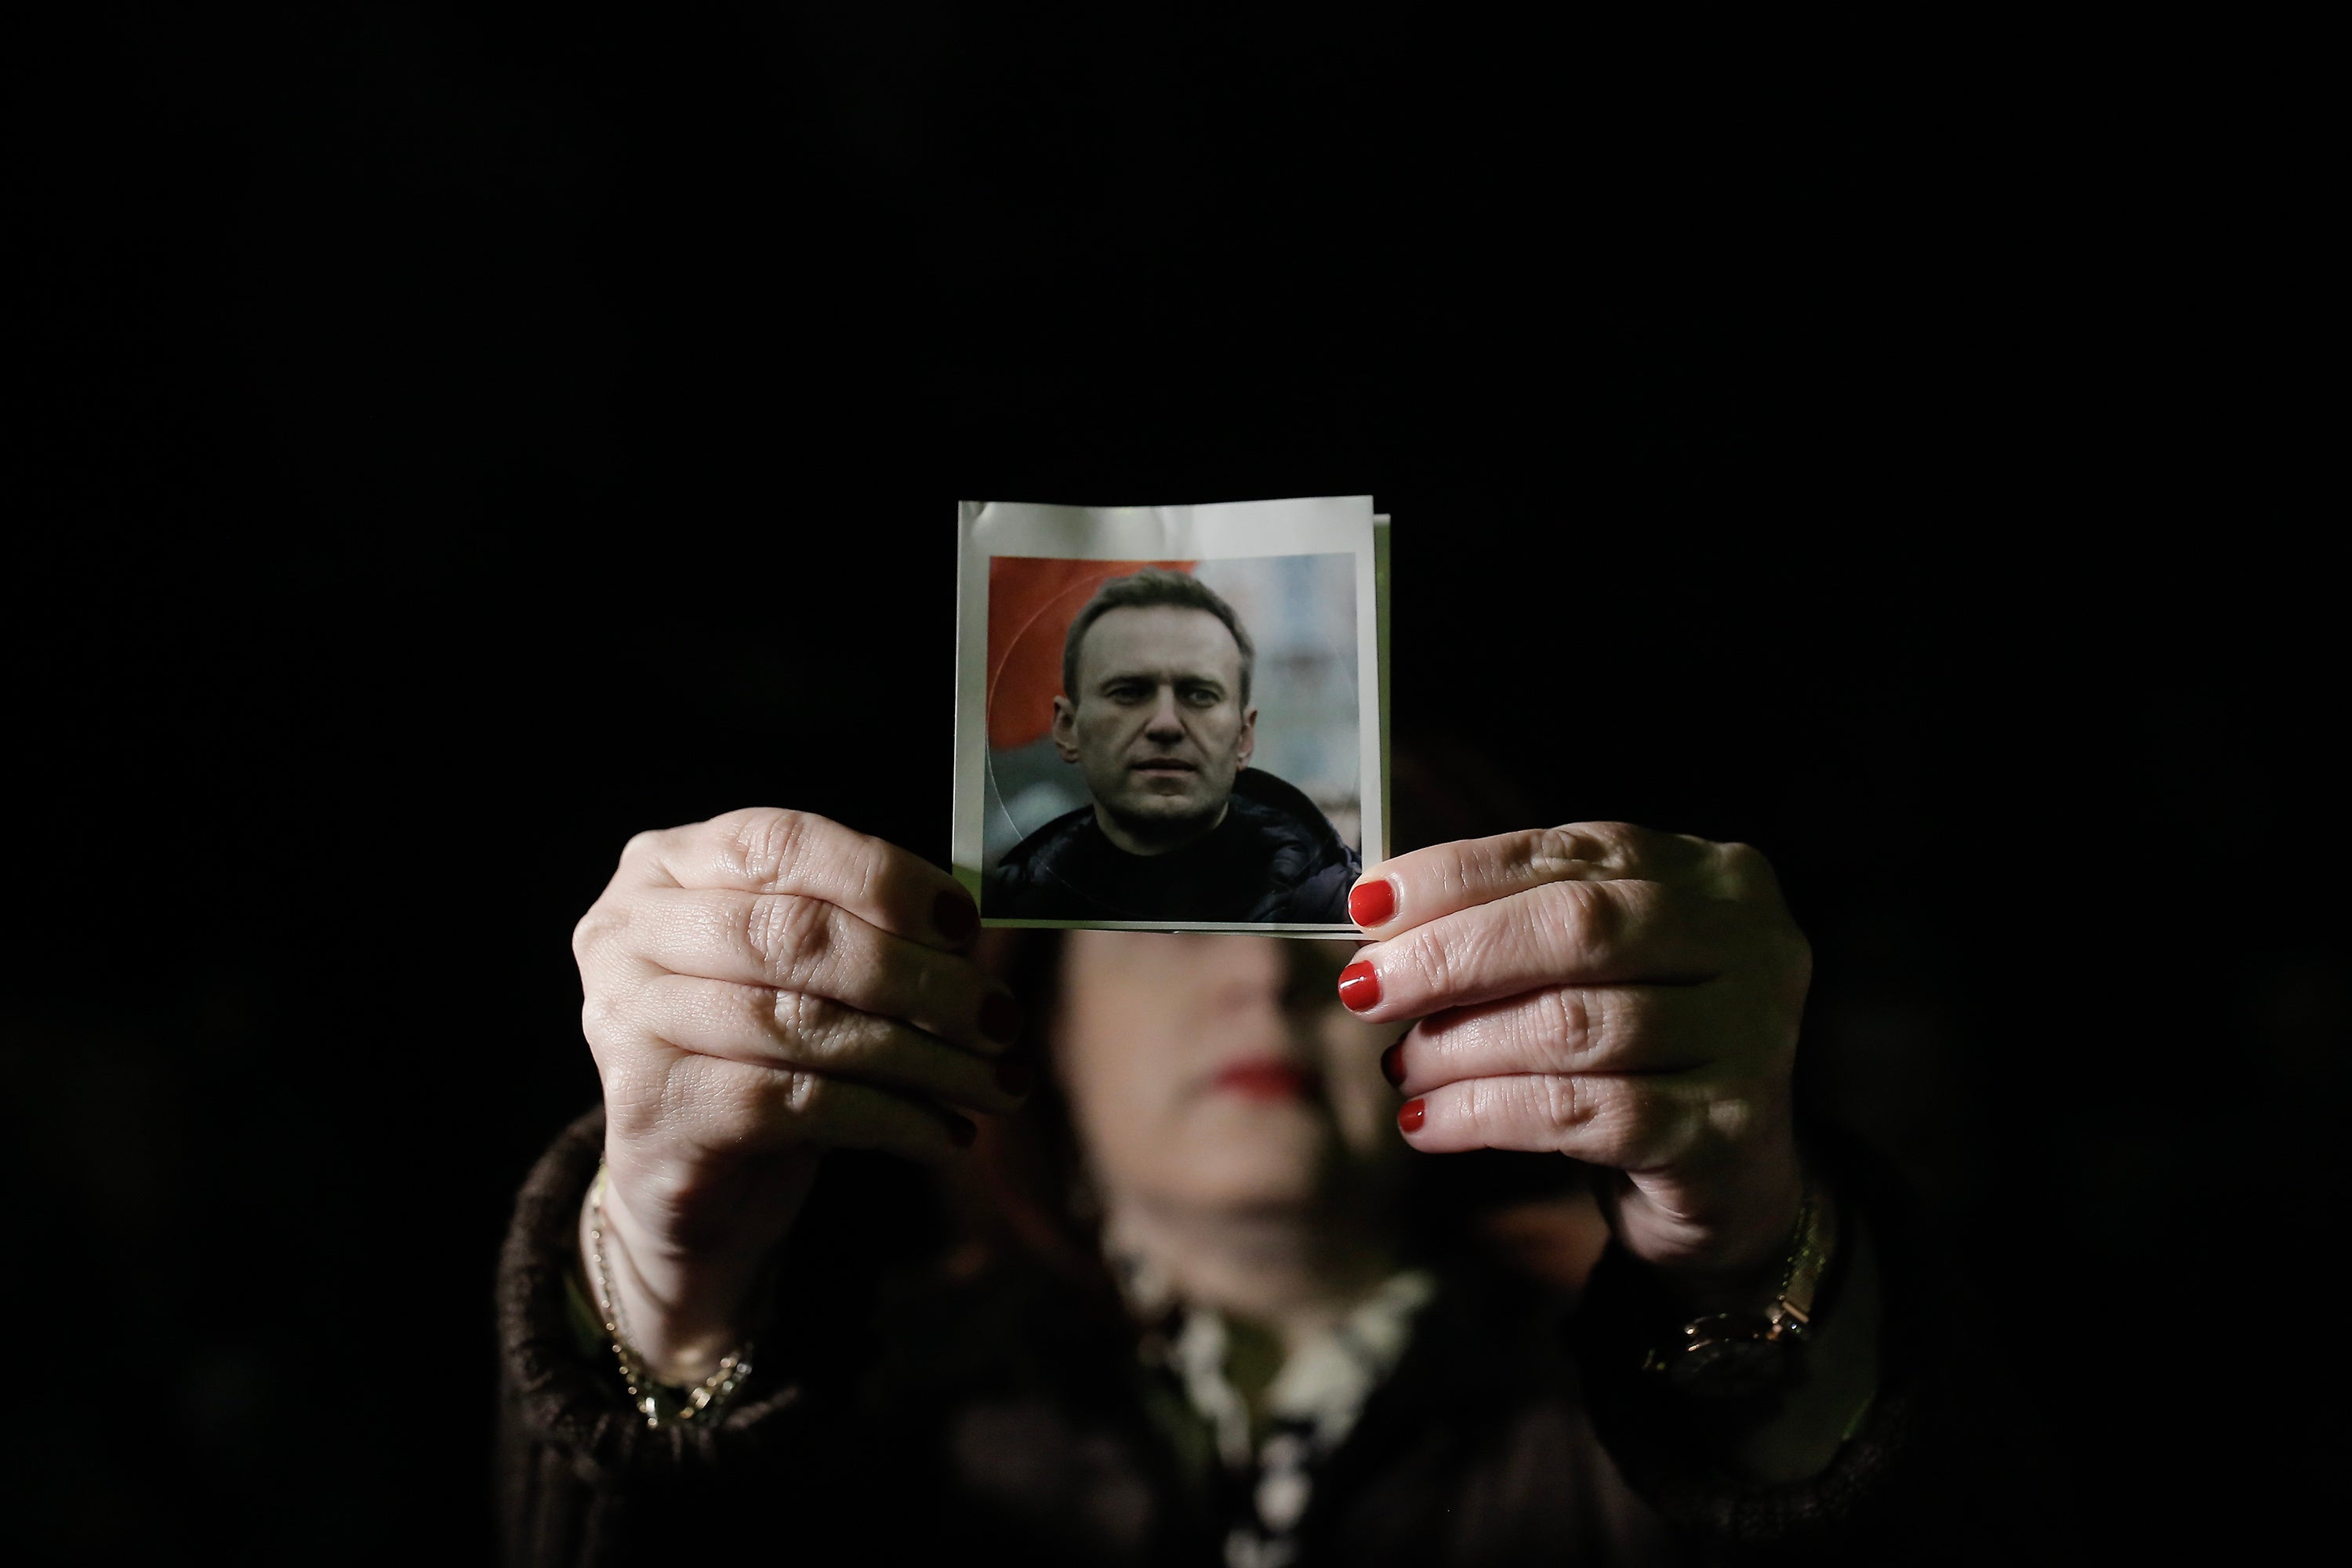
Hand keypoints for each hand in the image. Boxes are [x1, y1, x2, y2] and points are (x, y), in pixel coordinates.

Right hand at [570, 808, 1026, 1375]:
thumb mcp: (807, 972)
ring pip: (799, 1022)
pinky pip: (792, 1101)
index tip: (967, 924)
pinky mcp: (648, 1108)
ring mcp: (625, 1018)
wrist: (685, 1178)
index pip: (781, 842)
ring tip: (994, 1085)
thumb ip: (866, 930)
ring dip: (920, 1058)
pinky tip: (941, 1134)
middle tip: (1001, 1020)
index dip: (882, 877)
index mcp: (669, 864)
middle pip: (793, 934)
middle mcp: (628, 929)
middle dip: (918, 978)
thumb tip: (969, 930)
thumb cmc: (762, 1052)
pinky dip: (886, 1118)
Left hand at [1341, 823, 1811, 1292]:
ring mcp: (1748, 1039)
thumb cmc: (1639, 1051)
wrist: (1731, 1180)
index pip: (1567, 857)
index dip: (1459, 875)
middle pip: (1576, 930)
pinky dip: (1483, 1114)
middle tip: (1366, 988)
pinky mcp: (1720, 1133)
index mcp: (1711, 877)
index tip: (1368, 903)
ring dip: (1458, 1046)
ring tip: (1402, 1064)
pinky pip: (1576, 1113)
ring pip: (1569, 1026)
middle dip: (1451, 955)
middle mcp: (1749, 945)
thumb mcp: (1594, 968)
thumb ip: (1513, 923)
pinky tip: (1428, 1122)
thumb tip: (1379, 916)